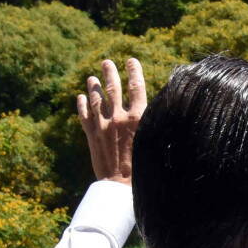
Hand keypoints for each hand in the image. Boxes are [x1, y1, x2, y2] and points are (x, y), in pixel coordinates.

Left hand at [76, 58, 145, 183]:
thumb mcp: (156, 144)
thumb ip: (157, 126)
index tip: (131, 60)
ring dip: (94, 87)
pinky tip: (80, 97)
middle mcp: (118, 117)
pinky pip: (85, 116)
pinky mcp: (92, 136)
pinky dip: (82, 105)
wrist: (121, 186)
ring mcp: (102, 126)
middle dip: (110, 73)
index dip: (134, 72)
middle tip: (106, 62)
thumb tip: (167, 113)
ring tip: (91, 77)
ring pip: (96, 100)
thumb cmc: (145, 169)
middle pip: (113, 89)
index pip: (136, 87)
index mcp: (137, 118)